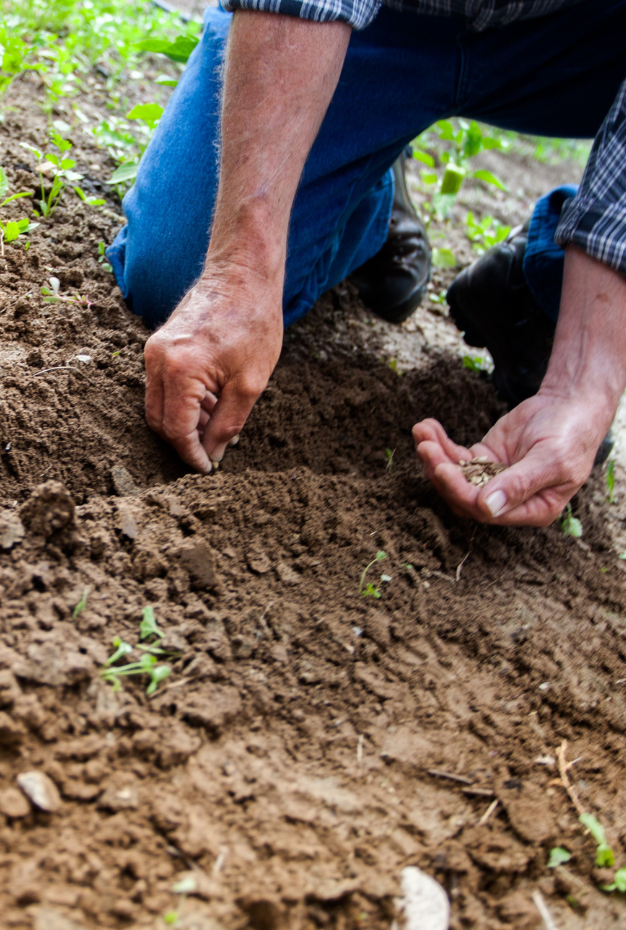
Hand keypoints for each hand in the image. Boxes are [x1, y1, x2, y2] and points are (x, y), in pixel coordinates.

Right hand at [144, 261, 282, 472]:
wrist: (243, 275)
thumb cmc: (253, 323)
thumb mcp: (250, 384)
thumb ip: (227, 424)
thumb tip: (213, 454)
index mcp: (180, 370)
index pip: (176, 430)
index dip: (191, 455)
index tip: (207, 468)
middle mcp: (157, 360)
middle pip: (159, 420)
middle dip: (184, 441)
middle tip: (212, 452)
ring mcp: (154, 350)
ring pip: (159, 404)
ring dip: (185, 421)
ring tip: (218, 424)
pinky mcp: (159, 344)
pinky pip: (162, 385)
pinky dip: (183, 401)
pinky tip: (212, 403)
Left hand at [413, 389, 610, 525]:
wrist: (571, 405)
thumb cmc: (570, 435)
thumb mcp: (551, 460)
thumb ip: (520, 484)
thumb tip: (488, 508)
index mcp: (531, 510)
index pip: (486, 511)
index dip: (461, 492)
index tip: (443, 468)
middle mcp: (508, 501)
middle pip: (463, 496)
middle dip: (441, 472)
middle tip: (425, 447)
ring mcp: (492, 479)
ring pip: (455, 476)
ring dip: (435, 456)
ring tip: (421, 432)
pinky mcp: (483, 459)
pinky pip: (456, 456)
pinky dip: (440, 443)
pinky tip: (427, 427)